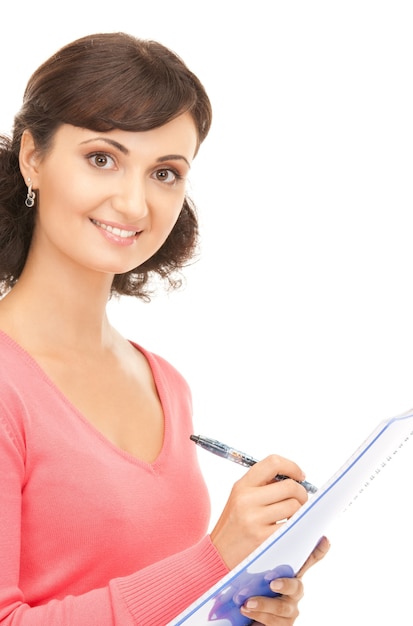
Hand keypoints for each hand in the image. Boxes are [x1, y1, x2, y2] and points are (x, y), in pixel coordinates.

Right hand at [210, 455, 307, 569]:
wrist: (218, 556)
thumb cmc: (234, 526)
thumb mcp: (240, 499)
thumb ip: (262, 486)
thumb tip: (293, 478)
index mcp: (242, 485)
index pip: (272, 463)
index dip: (292, 466)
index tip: (300, 475)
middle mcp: (246, 499)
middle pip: (289, 486)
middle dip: (301, 493)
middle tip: (300, 501)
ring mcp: (254, 519)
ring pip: (294, 506)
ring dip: (300, 512)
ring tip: (293, 517)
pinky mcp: (262, 538)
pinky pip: (291, 525)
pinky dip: (296, 526)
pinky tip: (290, 529)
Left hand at [239, 536, 330, 624]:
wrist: (243, 612)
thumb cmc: (255, 587)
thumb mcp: (259, 567)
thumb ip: (268, 551)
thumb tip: (292, 529)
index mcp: (292, 574)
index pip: (309, 559)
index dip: (318, 550)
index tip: (323, 539)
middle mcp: (294, 593)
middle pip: (297, 587)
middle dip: (285, 584)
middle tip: (272, 582)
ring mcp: (289, 612)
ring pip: (283, 608)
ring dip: (264, 604)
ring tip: (247, 602)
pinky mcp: (281, 625)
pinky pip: (272, 622)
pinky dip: (258, 615)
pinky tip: (244, 609)